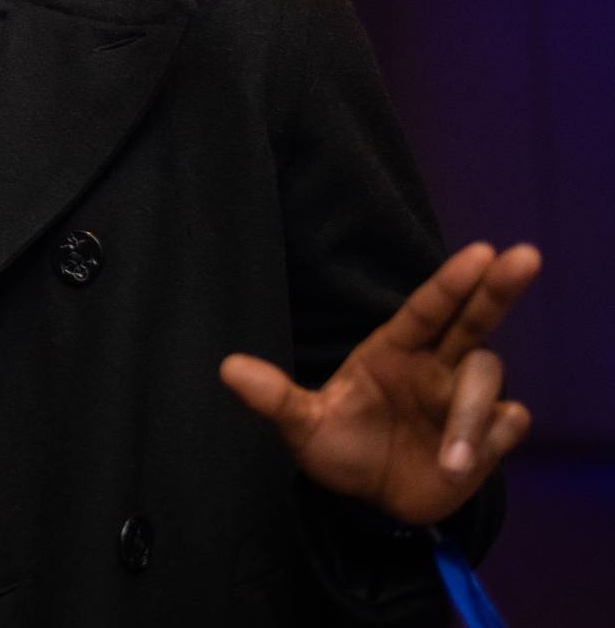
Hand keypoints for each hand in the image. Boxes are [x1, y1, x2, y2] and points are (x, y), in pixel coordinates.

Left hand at [220, 241, 539, 526]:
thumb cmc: (338, 446)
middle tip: (526, 256)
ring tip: (452, 462)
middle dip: (500, 288)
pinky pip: (508, 423)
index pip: (426, 308)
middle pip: (476, 319)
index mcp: (392, 350)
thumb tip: (227, 368)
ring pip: (486, 382)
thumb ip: (273, 398)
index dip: (452, 281)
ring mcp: (463, 399)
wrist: (372, 502)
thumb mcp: (301, 427)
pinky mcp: (489, 436)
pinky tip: (465, 462)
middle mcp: (434, 365)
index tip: (482, 251)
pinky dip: (492, 438)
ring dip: (472, 419)